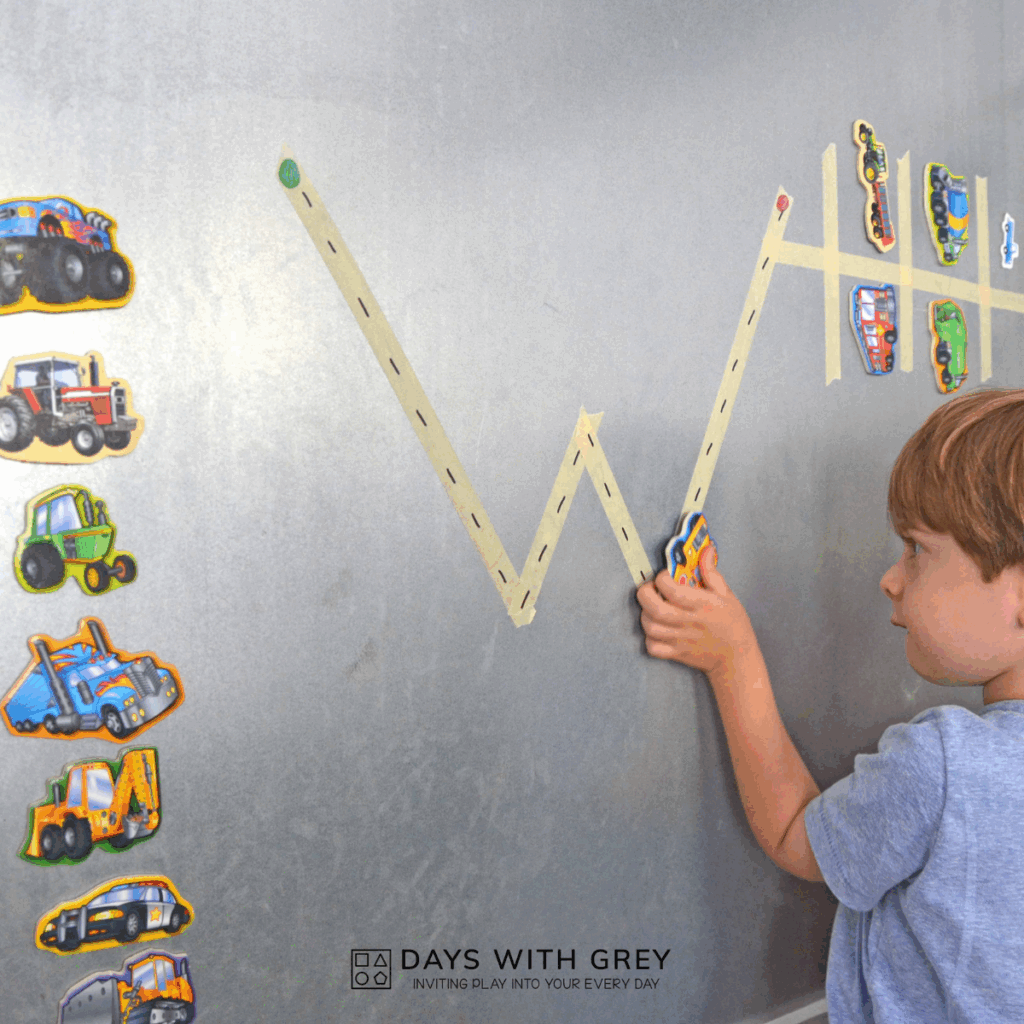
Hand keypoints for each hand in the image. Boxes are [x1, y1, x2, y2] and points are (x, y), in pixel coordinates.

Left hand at [637, 546, 759, 680]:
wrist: (737, 657)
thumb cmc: (733, 624)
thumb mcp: (726, 595)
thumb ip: (711, 572)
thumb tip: (706, 550)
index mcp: (702, 605)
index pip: (672, 589)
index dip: (662, 578)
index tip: (665, 576)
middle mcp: (689, 622)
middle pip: (655, 608)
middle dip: (645, 594)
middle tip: (651, 589)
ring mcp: (680, 640)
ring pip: (650, 627)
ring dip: (645, 614)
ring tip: (653, 607)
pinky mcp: (676, 654)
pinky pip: (653, 647)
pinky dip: (649, 638)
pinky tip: (657, 629)